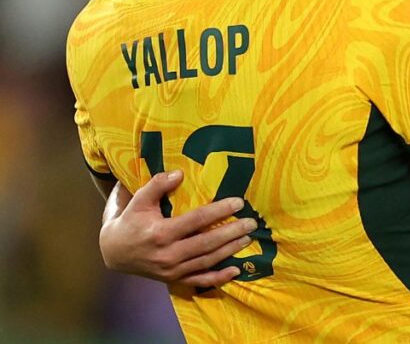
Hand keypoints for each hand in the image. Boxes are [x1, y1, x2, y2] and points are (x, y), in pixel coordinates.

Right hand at [100, 171, 255, 287]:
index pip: (196, 220)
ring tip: (248, 238)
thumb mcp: (138, 200)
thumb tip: (179, 173)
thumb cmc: (130, 221)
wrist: (113, 252)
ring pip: (206, 261)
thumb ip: (157, 184)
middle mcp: (168, 254)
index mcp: (161, 233)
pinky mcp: (173, 279)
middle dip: (231, 232)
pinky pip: (199, 281)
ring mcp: (171, 270)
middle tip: (251, 222)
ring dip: (229, 251)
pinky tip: (235, 271)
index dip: (219, 211)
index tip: (238, 202)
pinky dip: (218, 278)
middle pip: (206, 243)